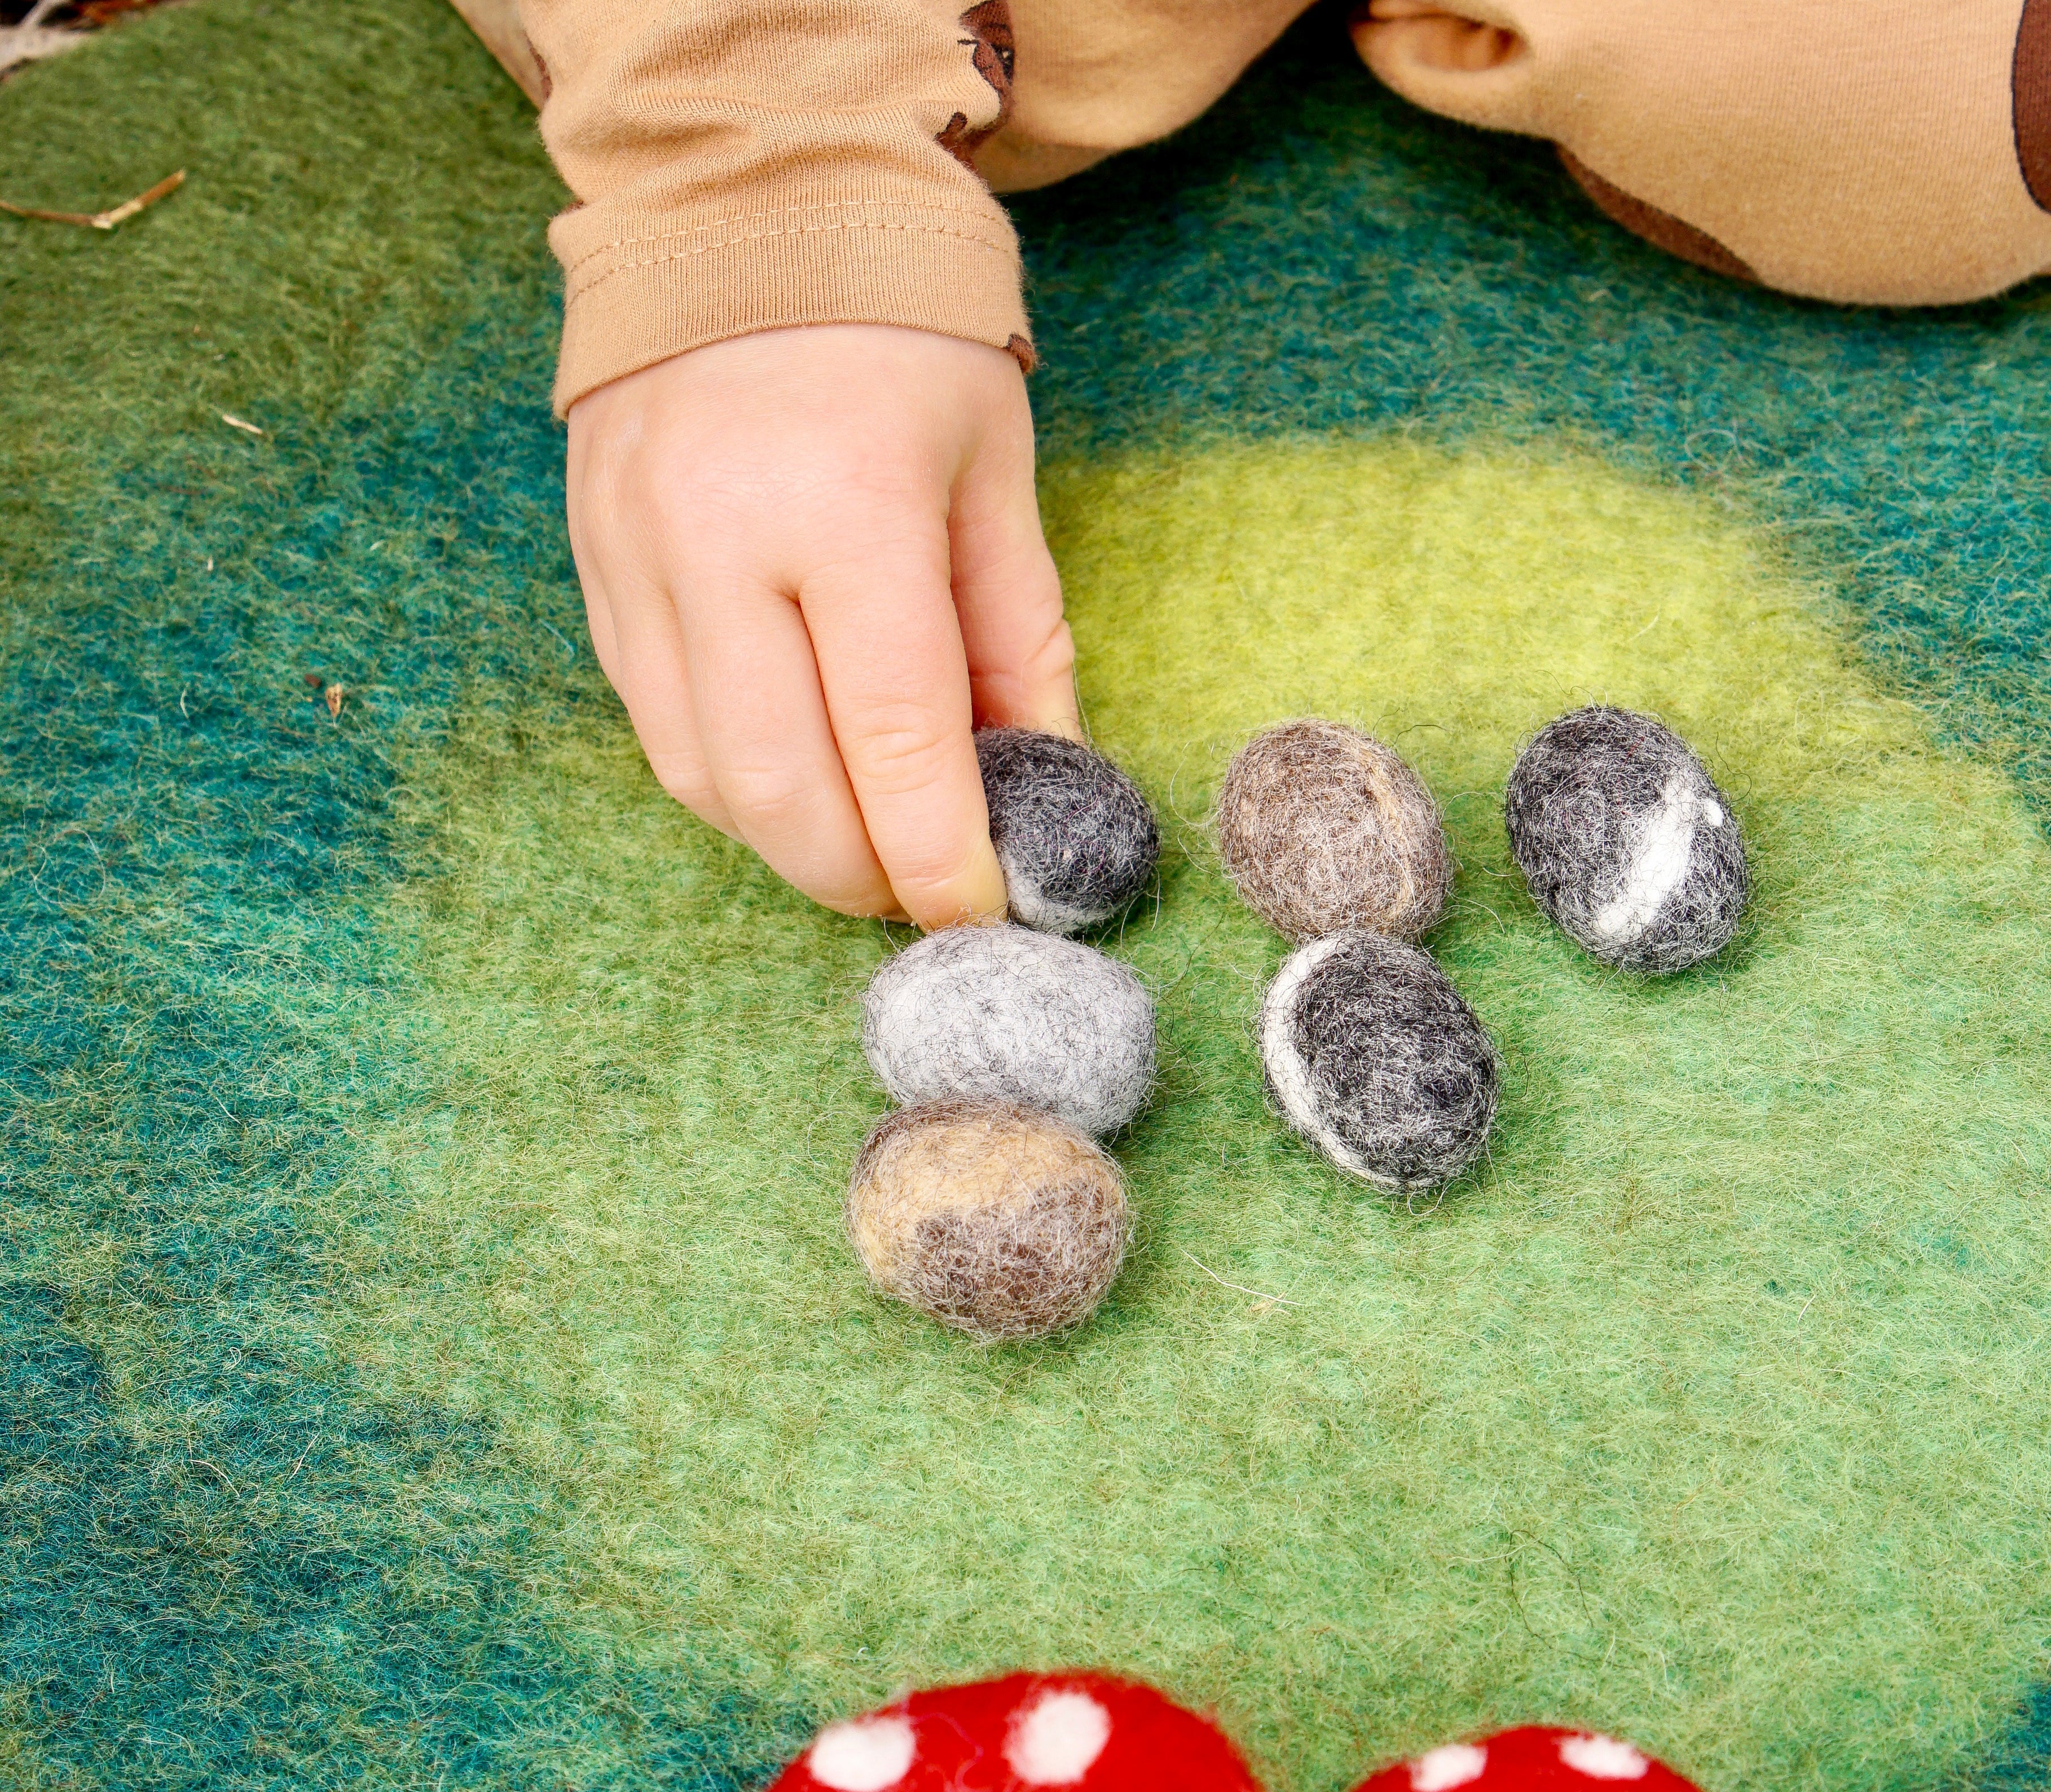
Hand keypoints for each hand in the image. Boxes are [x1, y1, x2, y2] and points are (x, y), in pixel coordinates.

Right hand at [565, 324, 1079, 925]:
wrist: (745, 210)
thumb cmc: (901, 339)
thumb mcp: (995, 477)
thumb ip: (1018, 643)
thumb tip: (1041, 785)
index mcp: (846, 507)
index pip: (894, 739)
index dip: (940, 854)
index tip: (979, 907)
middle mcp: (719, 542)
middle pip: (780, 790)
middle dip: (858, 875)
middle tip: (915, 891)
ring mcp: (636, 558)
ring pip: (700, 778)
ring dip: (787, 843)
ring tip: (858, 842)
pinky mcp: (594, 569)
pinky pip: (655, 725)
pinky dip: (729, 782)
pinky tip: (790, 774)